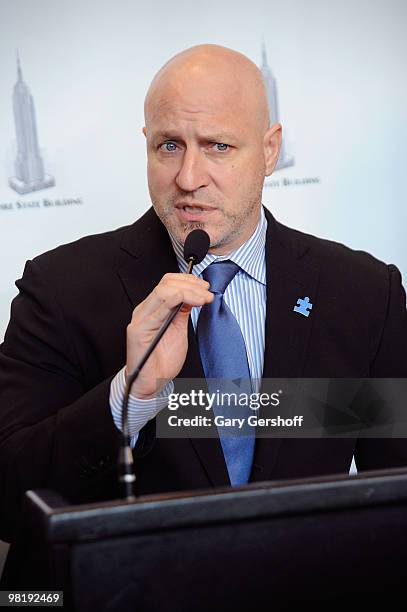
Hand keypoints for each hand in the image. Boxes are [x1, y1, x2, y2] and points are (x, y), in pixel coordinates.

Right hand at [125, 273, 212, 398]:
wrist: (151, 383)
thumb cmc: (161, 361)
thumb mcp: (178, 331)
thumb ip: (182, 312)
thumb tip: (193, 296)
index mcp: (153, 309)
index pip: (168, 283)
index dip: (188, 280)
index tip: (205, 288)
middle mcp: (145, 311)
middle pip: (166, 284)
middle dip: (191, 284)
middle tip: (207, 293)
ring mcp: (141, 319)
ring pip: (163, 291)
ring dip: (188, 291)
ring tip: (203, 299)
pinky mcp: (139, 330)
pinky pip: (157, 310)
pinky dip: (175, 300)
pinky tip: (190, 301)